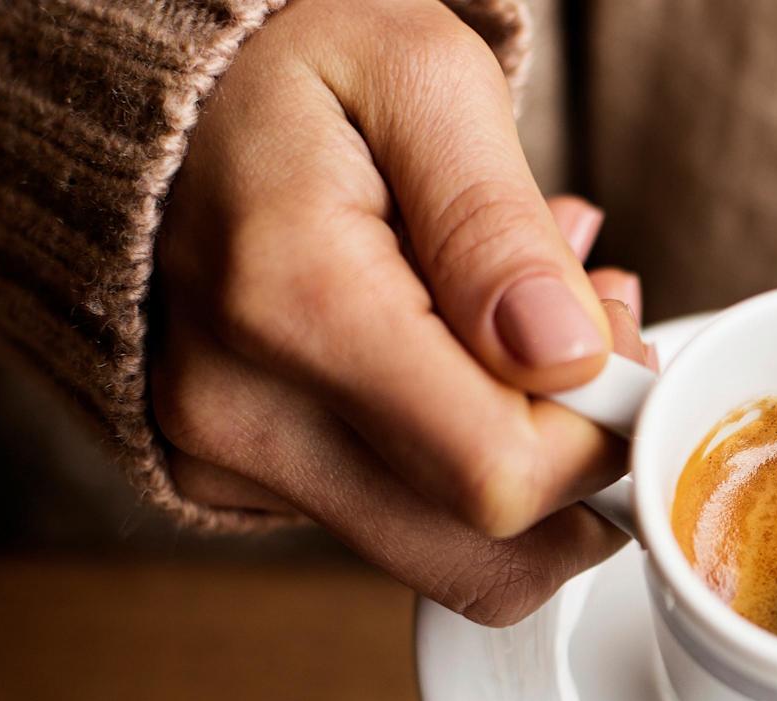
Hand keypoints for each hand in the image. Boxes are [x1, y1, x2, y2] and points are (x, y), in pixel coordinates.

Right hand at [151, 0, 648, 625]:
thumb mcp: (421, 78)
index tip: (619, 338)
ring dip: (531, 465)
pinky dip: (462, 458)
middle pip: (483, 556)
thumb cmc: (291, 67)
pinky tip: (464, 353)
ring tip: (530, 329)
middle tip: (590, 339)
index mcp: (291, 304)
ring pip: (451, 557)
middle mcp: (241, 412)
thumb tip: (563, 357)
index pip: (500, 475)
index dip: (602, 433)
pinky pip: (399, 525)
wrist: (157, 91)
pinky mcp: (236, 481)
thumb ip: (498, 225)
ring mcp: (228, 461)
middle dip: (581, 467)